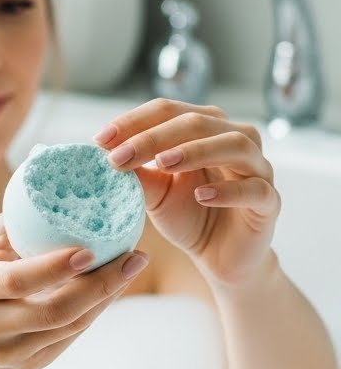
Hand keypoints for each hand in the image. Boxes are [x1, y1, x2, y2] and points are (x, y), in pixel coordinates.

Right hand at [0, 214, 148, 368]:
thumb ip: (19, 220)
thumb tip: (59, 177)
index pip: (18, 281)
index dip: (56, 268)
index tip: (93, 249)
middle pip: (52, 312)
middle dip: (100, 286)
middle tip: (133, 257)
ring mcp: (5, 353)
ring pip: (68, 328)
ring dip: (104, 299)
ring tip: (129, 269)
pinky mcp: (23, 367)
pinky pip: (67, 340)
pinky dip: (91, 314)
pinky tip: (109, 291)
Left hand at [95, 99, 280, 287]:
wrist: (220, 257)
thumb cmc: (189, 216)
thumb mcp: (155, 194)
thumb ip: (138, 173)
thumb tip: (104, 153)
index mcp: (207, 129)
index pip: (169, 111)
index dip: (134, 121)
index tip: (100, 140)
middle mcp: (237, 139)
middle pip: (199, 122)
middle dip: (155, 137)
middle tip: (120, 156)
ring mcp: (258, 168)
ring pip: (234, 144)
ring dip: (196, 151)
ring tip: (163, 164)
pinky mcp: (269, 201)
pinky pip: (254, 189)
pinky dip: (227, 190)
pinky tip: (201, 196)